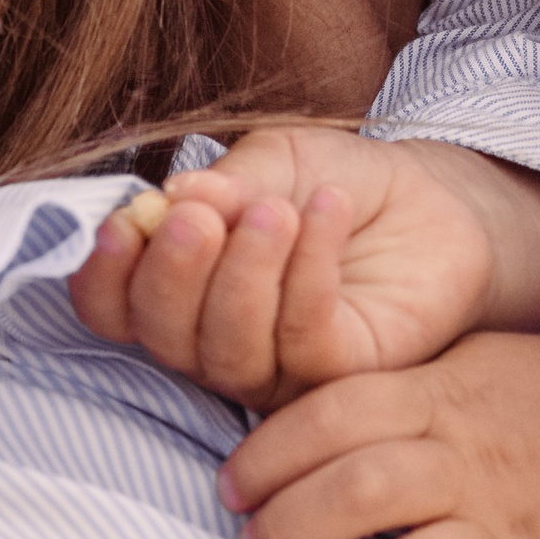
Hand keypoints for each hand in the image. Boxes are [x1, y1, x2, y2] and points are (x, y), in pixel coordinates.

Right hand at [70, 126, 539, 403]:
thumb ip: (224, 184)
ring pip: (227, 351)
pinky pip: (304, 339)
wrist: (435, 204)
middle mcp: (217, 340)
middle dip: (172, 275)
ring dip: (242, 276)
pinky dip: (308, 271)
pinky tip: (327, 211)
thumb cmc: (340, 185)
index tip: (124, 220)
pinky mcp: (340, 377)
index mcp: (182, 289)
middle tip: (198, 216)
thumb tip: (167, 201)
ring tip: (276, 211)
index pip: (114, 306)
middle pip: (164, 336)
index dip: (104, 275)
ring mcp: (277, 368)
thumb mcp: (276, 161)